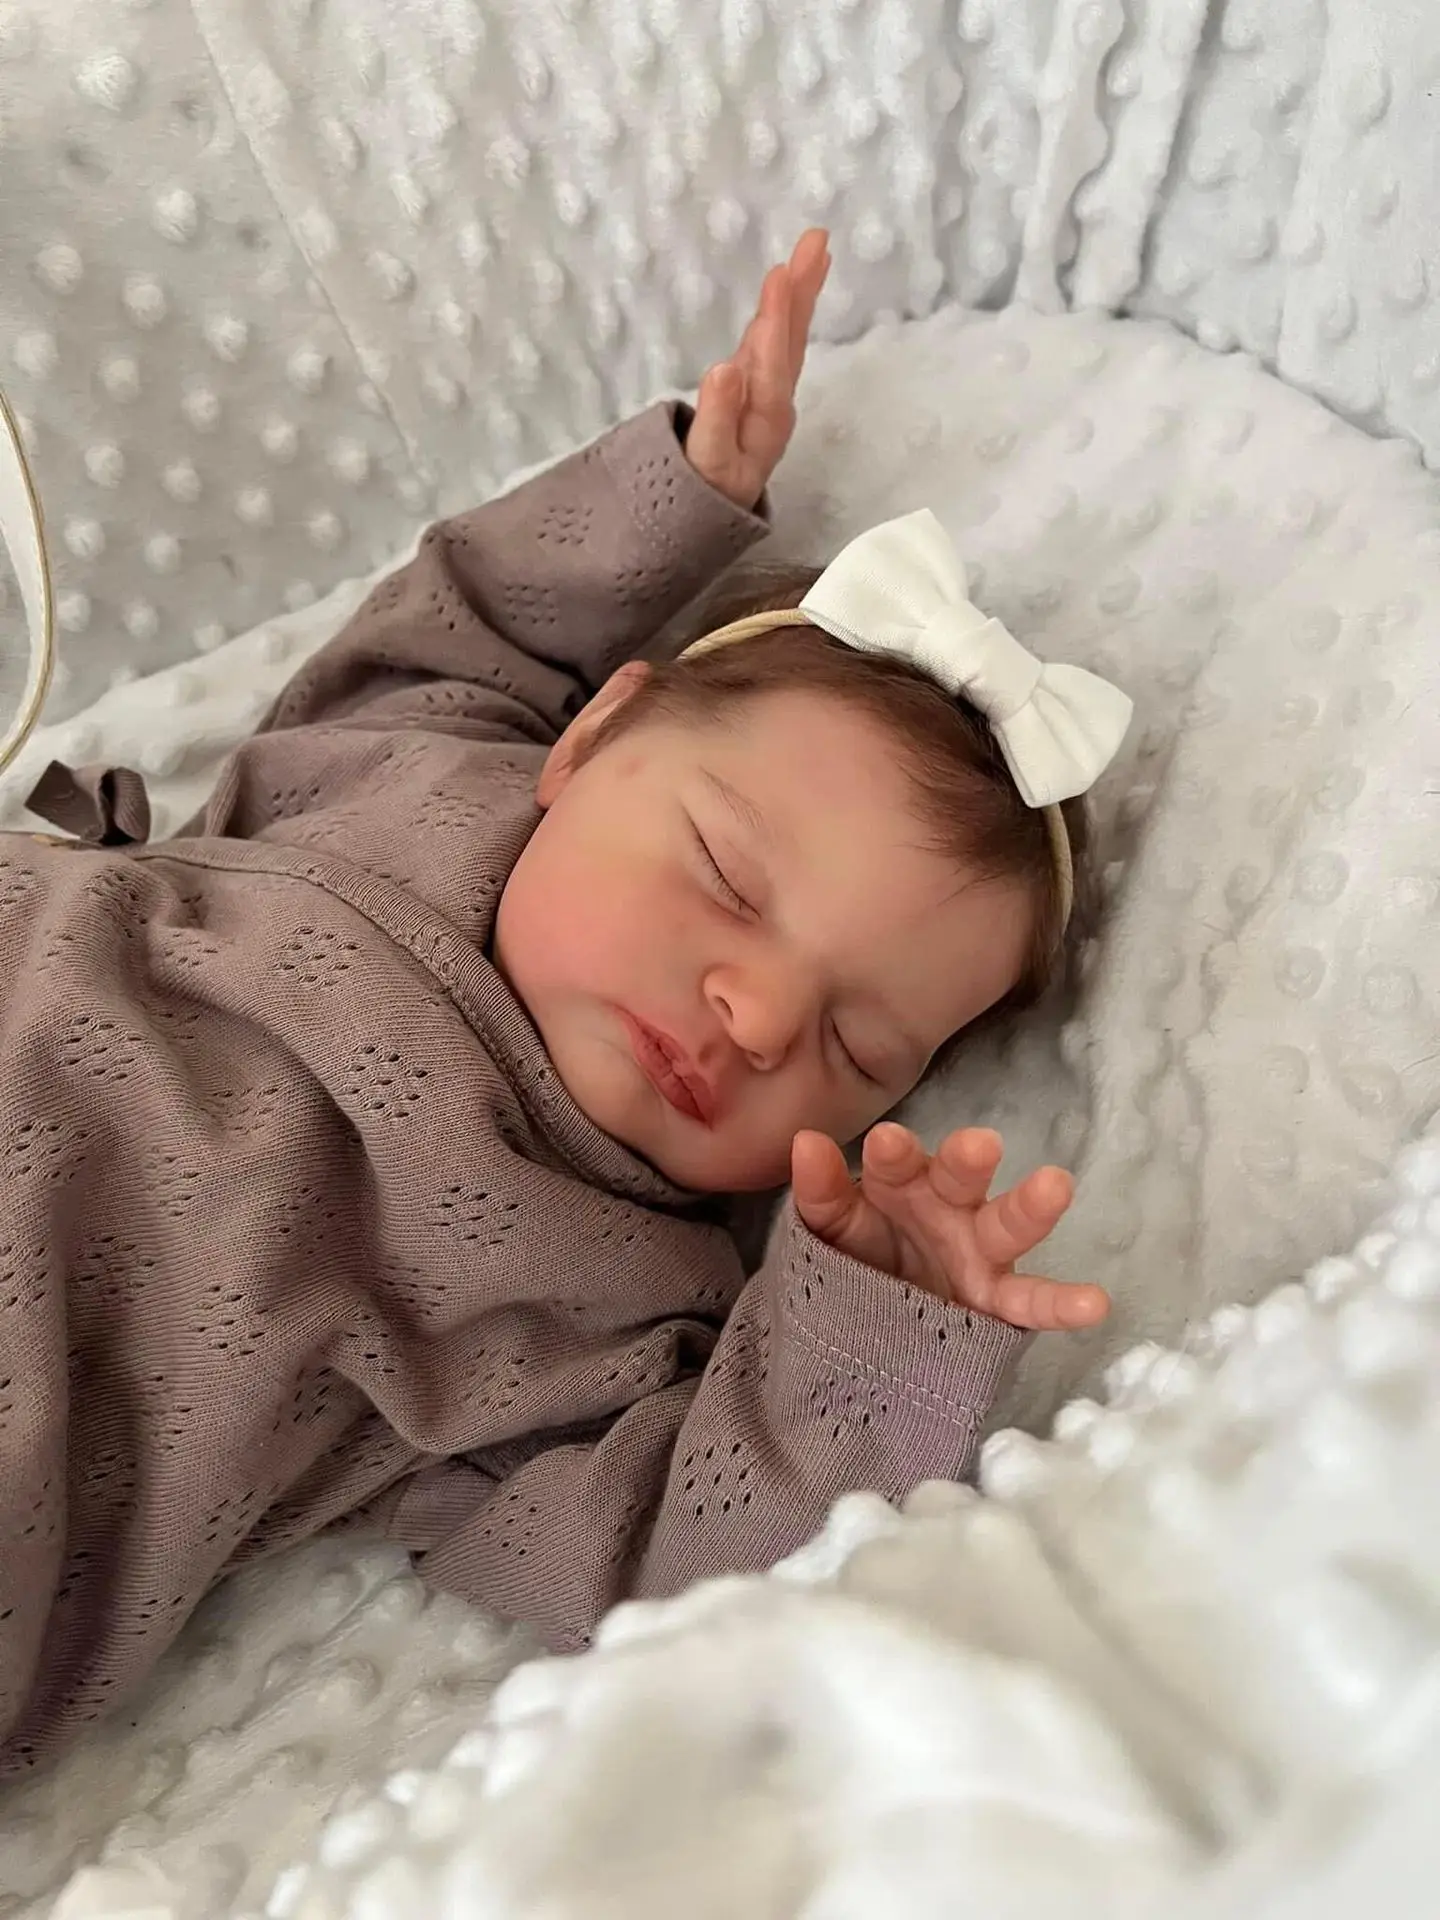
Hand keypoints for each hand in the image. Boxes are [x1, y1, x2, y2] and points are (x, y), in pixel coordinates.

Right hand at [685, 228, 830, 509]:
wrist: (705, 516)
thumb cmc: (702, 491)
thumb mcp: (706, 462)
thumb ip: (716, 419)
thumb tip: (724, 368)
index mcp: (765, 418)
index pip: (772, 362)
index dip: (776, 319)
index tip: (782, 273)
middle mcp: (774, 403)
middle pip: (791, 341)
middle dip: (802, 290)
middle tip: (817, 239)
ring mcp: (766, 395)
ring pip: (785, 339)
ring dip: (798, 295)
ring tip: (812, 252)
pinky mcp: (754, 391)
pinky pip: (773, 344)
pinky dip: (780, 314)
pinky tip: (785, 292)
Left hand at [792, 1123, 1109, 1332]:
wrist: (869, 1324)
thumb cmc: (856, 1254)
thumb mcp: (831, 1227)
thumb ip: (820, 1192)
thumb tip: (804, 1141)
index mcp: (902, 1183)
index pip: (897, 1162)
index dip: (894, 1154)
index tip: (887, 1143)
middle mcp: (948, 1208)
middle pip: (961, 1179)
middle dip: (968, 1161)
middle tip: (978, 1144)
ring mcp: (980, 1252)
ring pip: (1008, 1225)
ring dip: (1032, 1207)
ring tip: (1057, 1185)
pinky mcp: (999, 1301)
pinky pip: (1033, 1303)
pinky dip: (1065, 1303)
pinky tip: (1095, 1302)